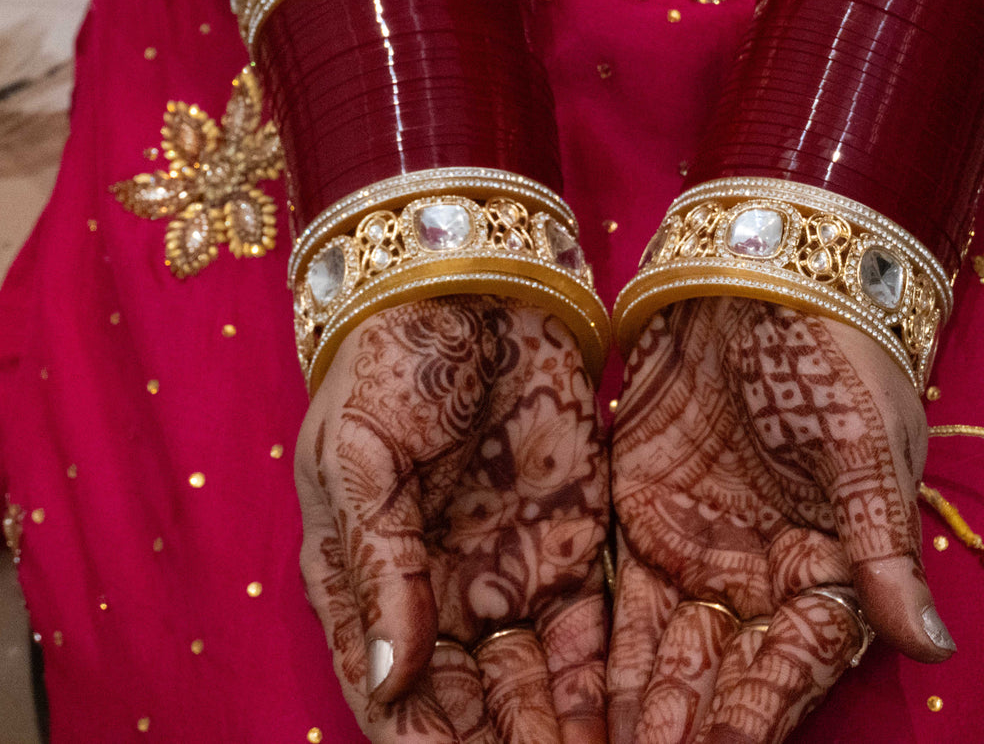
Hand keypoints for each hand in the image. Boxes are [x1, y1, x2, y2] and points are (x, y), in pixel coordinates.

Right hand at [295, 295, 608, 743]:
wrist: (473, 284)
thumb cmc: (391, 362)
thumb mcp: (360, 455)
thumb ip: (378, 563)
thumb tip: (386, 677)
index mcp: (367, 581)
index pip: (392, 696)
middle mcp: (437, 598)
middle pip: (467, 711)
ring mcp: (506, 576)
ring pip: (529, 693)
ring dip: (554, 739)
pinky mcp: (570, 549)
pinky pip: (586, 640)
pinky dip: (599, 692)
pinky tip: (623, 727)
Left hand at [608, 297, 951, 743]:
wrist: (764, 277)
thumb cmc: (837, 359)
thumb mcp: (868, 448)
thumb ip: (884, 550)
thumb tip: (934, 647)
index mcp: (830, 569)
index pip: (795, 665)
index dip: (759, 714)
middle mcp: (761, 578)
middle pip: (722, 674)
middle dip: (682, 728)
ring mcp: (697, 553)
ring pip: (663, 654)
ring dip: (634, 709)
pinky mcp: (640, 521)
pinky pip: (615, 603)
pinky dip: (596, 655)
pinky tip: (569, 700)